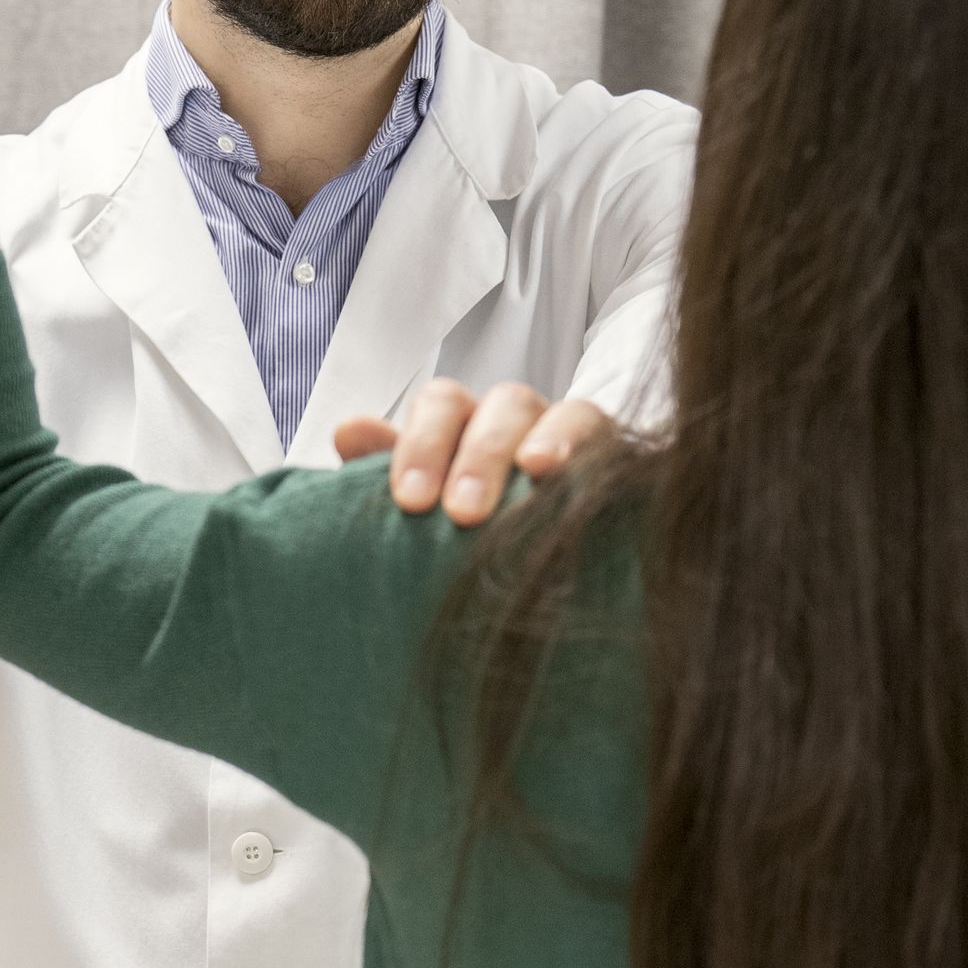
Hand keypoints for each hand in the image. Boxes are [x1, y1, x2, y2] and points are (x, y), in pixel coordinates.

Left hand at [333, 380, 615, 525]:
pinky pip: (613, 444)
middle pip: (502, 405)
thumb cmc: (468, 523)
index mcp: (464, 421)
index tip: (410, 501)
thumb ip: (388, 467)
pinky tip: (581, 486)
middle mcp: (519, 418)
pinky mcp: (618, 459)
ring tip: (535, 473)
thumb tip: (349, 430)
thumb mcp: (425, 498)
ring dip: (548, 441)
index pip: (442, 404)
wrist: (547, 563)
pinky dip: (594, 456)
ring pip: (566, 414)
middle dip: (479, 455)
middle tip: (462, 512)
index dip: (422, 444)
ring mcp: (575, 435)